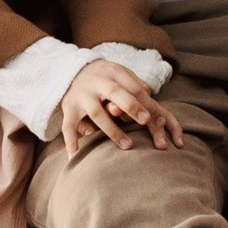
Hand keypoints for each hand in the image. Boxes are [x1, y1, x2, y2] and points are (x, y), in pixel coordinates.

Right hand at [59, 58, 185, 158]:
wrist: (72, 71)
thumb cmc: (106, 79)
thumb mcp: (121, 75)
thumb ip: (137, 87)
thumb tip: (152, 101)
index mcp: (114, 73)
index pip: (133, 87)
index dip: (146, 102)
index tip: (158, 118)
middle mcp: (97, 82)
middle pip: (115, 92)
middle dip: (131, 106)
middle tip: (146, 121)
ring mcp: (82, 95)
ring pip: (97, 113)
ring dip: (112, 130)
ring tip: (128, 145)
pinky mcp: (69, 107)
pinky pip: (68, 125)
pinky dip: (71, 141)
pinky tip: (76, 156)